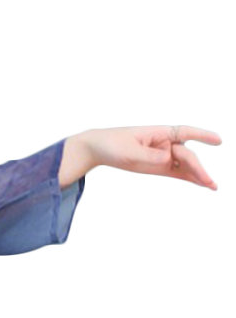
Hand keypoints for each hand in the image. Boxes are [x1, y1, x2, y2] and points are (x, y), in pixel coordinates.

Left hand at [82, 125, 220, 188]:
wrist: (99, 149)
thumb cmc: (113, 144)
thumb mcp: (129, 151)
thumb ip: (149, 156)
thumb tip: (168, 159)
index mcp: (160, 132)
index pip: (186, 132)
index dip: (203, 136)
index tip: (218, 141)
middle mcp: (165, 143)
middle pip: (186, 155)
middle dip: (197, 168)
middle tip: (208, 182)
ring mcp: (163, 155)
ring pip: (185, 165)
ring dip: (198, 175)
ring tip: (212, 186)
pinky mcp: (158, 166)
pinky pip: (177, 172)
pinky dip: (189, 178)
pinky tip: (201, 184)